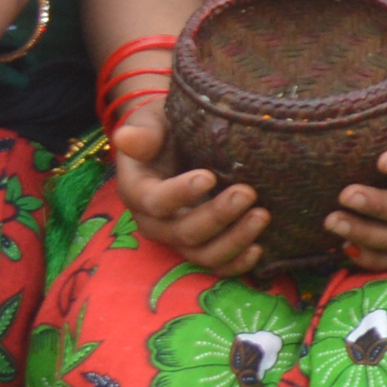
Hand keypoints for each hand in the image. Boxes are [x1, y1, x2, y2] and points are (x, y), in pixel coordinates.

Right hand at [106, 96, 269, 274]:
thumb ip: (143, 133)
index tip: (209, 177)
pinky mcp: (204, 244)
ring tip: (262, 216)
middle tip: (247, 193)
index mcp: (138, 191)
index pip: (155, 201)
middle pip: (184, 232)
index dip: (180, 194)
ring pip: (203, 254)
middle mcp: (157, 222)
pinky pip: (218, 265)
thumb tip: (124, 138)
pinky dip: (238, 263)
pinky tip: (260, 249)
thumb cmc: (165, 127)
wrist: (179, 139)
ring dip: (234, 241)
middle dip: (217, 216)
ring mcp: (181, 237)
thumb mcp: (152, 122)